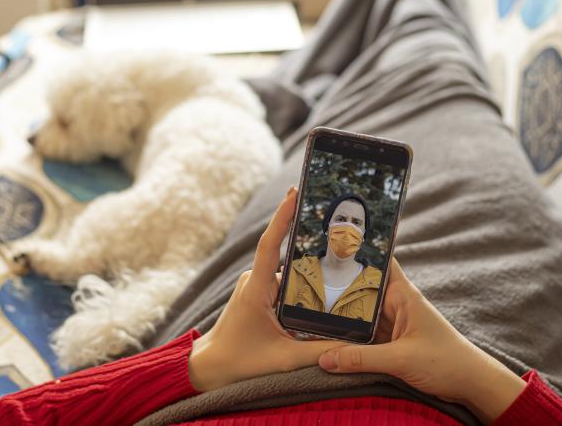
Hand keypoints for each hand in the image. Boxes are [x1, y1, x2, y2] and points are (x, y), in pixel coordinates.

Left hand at [188, 187, 345, 391]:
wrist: (208, 369)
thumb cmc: (240, 363)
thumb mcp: (284, 360)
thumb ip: (320, 351)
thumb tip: (353, 345)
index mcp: (256, 288)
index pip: (270, 244)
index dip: (282, 216)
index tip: (294, 192)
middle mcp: (254, 280)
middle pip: (289, 256)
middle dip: (313, 246)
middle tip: (343, 233)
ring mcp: (255, 285)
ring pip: (289, 272)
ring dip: (310, 272)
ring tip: (342, 267)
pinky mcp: (259, 293)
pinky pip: (285, 282)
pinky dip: (302, 285)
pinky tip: (324, 291)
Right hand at [317, 256, 525, 422]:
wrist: (471, 384)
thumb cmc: (447, 362)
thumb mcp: (401, 359)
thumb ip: (361, 359)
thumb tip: (325, 359)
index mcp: (403, 294)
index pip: (380, 260)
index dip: (358, 249)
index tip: (330, 238)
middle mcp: (396, 303)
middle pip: (362, 286)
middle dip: (338, 282)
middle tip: (305, 275)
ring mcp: (392, 322)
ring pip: (360, 311)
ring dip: (341, 310)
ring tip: (308, 303)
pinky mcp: (391, 340)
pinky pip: (364, 332)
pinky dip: (349, 333)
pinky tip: (327, 332)